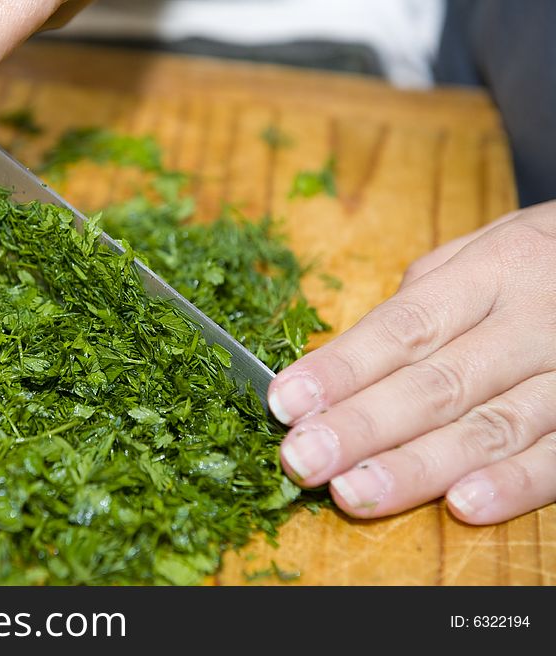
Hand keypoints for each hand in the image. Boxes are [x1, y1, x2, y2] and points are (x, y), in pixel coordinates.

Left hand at [267, 201, 555, 524]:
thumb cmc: (536, 261)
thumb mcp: (479, 256)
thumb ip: (421, 304)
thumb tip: (349, 359)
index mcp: (489, 273)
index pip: (404, 327)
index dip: (343, 368)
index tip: (285, 401)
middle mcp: (529, 322)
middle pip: (437, 383)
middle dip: (362, 427)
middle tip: (303, 459)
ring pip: (492, 426)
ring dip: (419, 466)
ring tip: (356, 493)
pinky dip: (515, 484)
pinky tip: (462, 505)